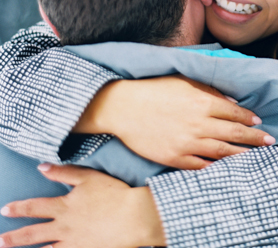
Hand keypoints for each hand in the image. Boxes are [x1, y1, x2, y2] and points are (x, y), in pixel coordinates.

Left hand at [0, 164, 165, 247]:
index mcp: (64, 206)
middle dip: (13, 238)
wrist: (134, 216)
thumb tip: (42, 167)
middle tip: (0, 240)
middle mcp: (63, 226)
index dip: (18, 208)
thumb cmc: (114, 194)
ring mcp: (72, 242)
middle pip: (32, 234)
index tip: (5, 209)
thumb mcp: (89, 177)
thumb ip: (64, 172)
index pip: (34, 207)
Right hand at [76, 75, 275, 168]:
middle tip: (270, 141)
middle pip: (234, 134)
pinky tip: (226, 167)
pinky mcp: (174, 158)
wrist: (123, 107)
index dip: (250, 118)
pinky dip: (216, 166)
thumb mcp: (186, 82)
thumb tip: (234, 104)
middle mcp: (198, 124)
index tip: (260, 122)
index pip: (235, 113)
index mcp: (203, 103)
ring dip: (241, 154)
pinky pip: (200, 165)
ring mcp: (187, 143)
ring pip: (221, 152)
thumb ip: (212, 92)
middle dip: (255, 138)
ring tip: (255, 156)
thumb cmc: (155, 90)